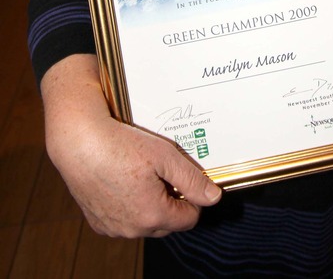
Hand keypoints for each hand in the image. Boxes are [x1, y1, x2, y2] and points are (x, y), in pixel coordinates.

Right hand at [42, 54, 221, 237]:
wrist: (79, 143)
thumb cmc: (122, 145)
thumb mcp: (165, 156)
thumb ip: (192, 180)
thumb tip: (213, 198)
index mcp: (153, 215)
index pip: (189, 219)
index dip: (192, 197)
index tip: (184, 176)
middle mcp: (133, 230)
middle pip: (168, 222)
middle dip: (171, 201)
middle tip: (163, 172)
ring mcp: (113, 228)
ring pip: (145, 222)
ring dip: (150, 204)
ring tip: (142, 173)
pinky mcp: (97, 222)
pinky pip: (123, 220)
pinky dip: (128, 206)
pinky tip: (123, 180)